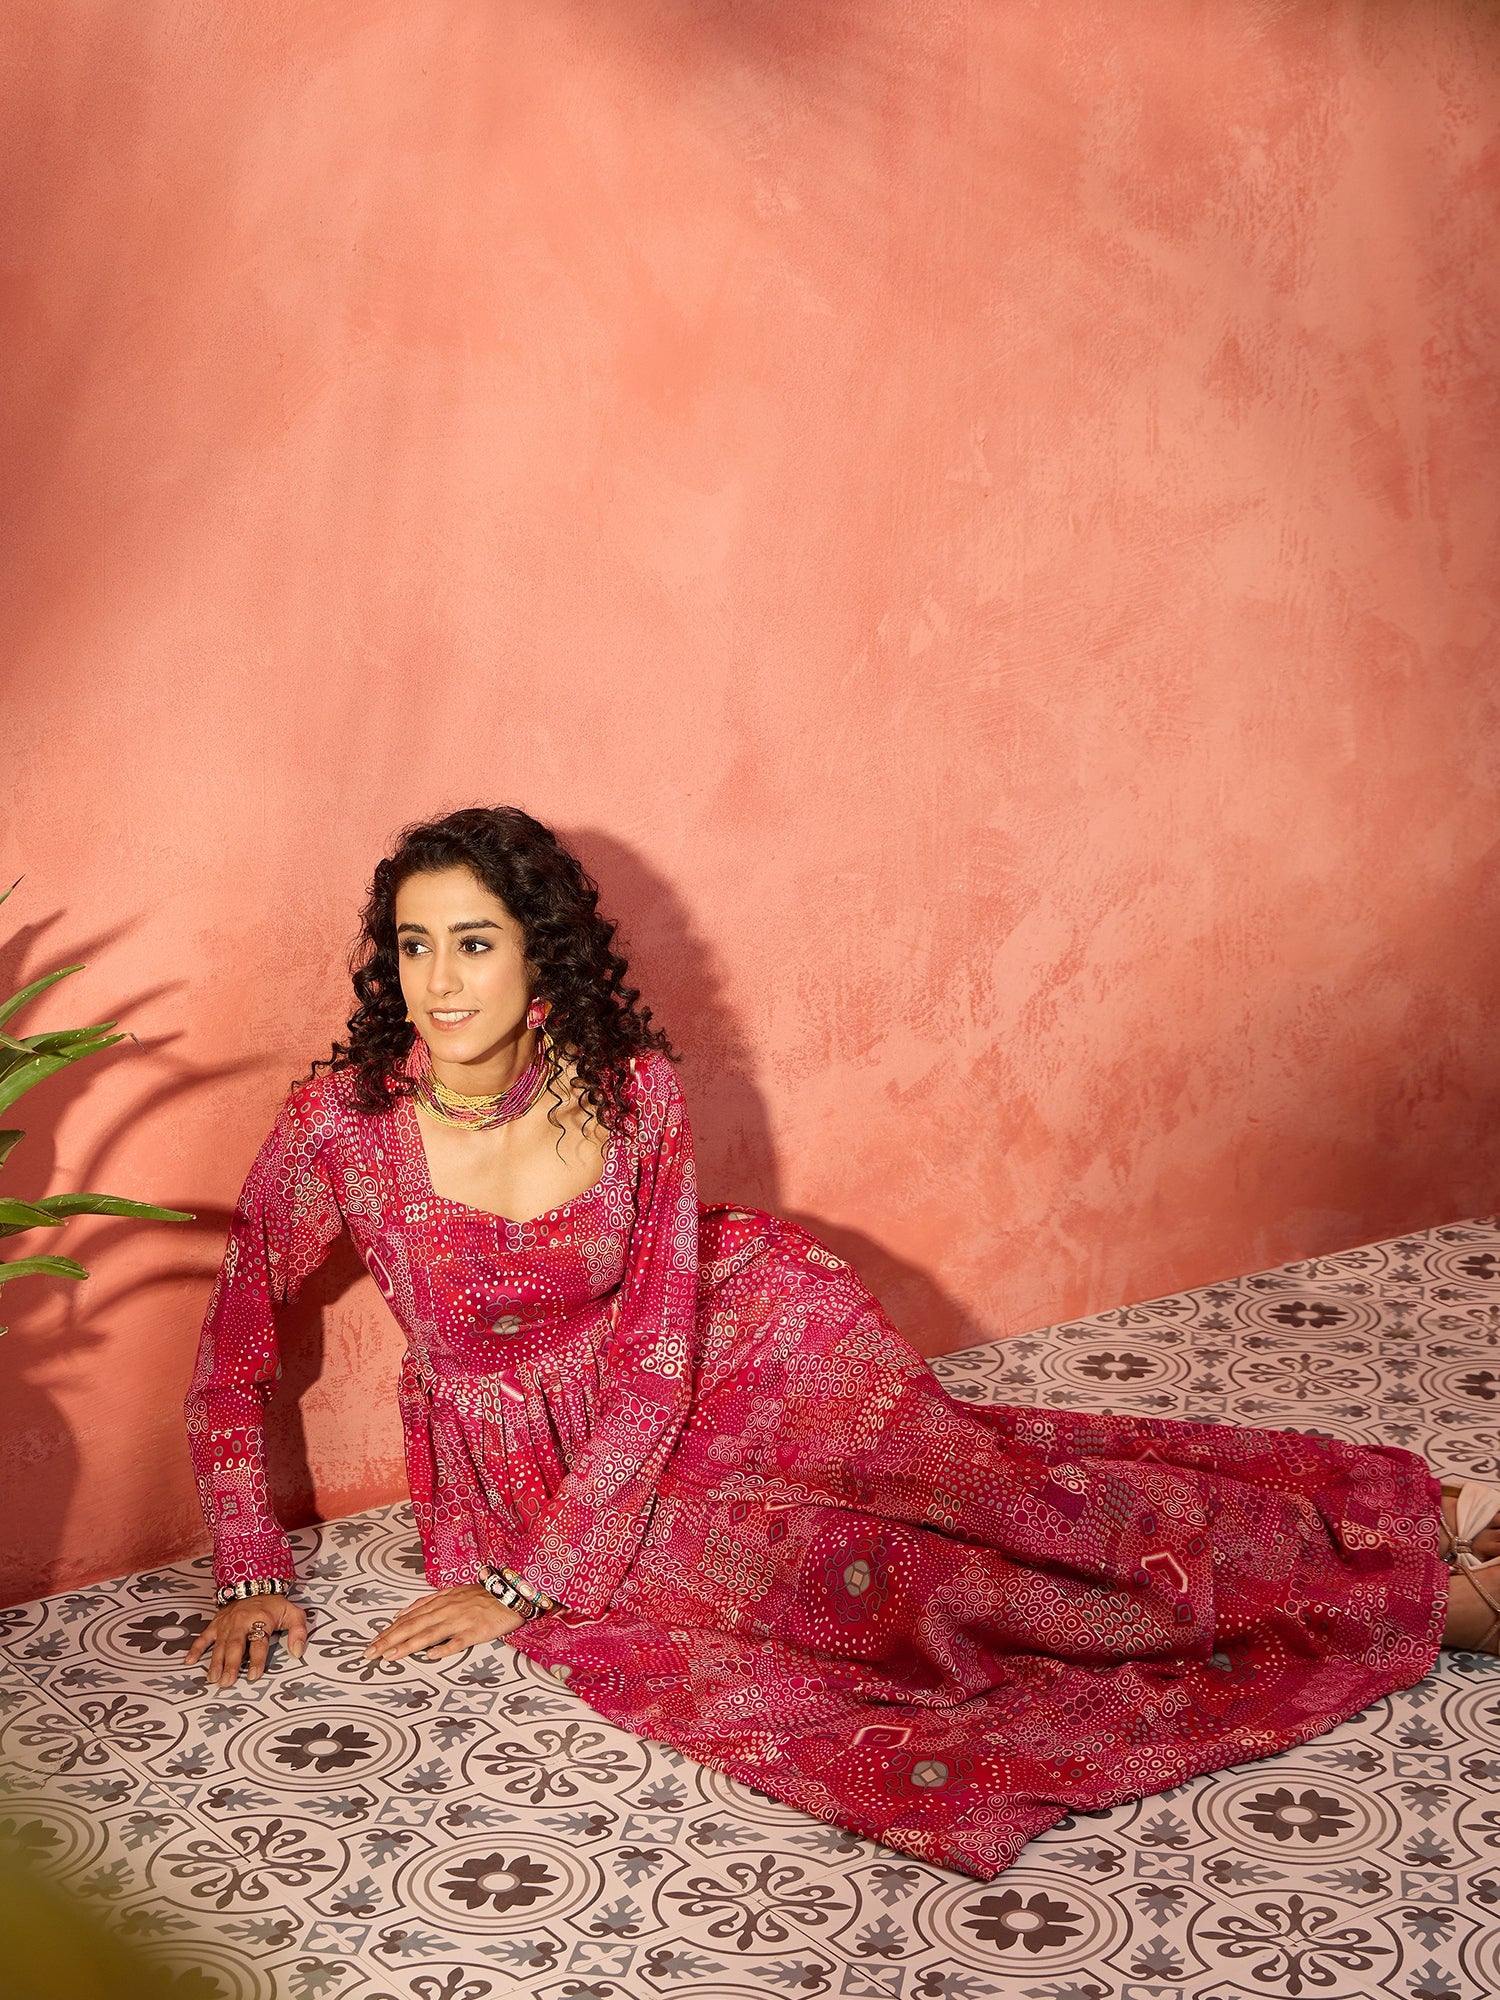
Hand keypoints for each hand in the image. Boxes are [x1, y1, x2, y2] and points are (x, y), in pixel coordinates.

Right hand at [185, 1594, 306, 1687]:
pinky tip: (189, 1661)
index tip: (254, 1675)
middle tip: (227, 1682)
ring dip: (215, 1662)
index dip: (257, 1660)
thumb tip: (297, 1652)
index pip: (259, 1642)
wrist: (255, 1584)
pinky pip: (204, 1636)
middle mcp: (241, 1622)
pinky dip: (195, 1648)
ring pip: (219, 1644)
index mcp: (261, 1620)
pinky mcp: (216, 1623)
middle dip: (230, 1664)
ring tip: (212, 1678)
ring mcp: (226, 1623)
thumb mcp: (293, 1613)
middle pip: (235, 1645)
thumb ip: (299, 1632)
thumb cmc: (274, 1605)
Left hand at [362, 1583, 525, 1662]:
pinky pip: (458, 1641)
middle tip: (369, 1654)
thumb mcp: (450, 1592)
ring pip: (429, 1635)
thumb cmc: (480, 1595)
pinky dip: (444, 1648)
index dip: (388, 1631)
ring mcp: (460, 1621)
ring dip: (408, 1646)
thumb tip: (401, 1614)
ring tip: (389, 1656)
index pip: (408, 1619)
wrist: (510, 1594)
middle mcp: (445, 1610)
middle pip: (413, 1627)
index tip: (371, 1644)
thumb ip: (426, 1602)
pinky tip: (431, 1657)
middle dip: (388, 1640)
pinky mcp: (476, 1632)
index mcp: (439, 1602)